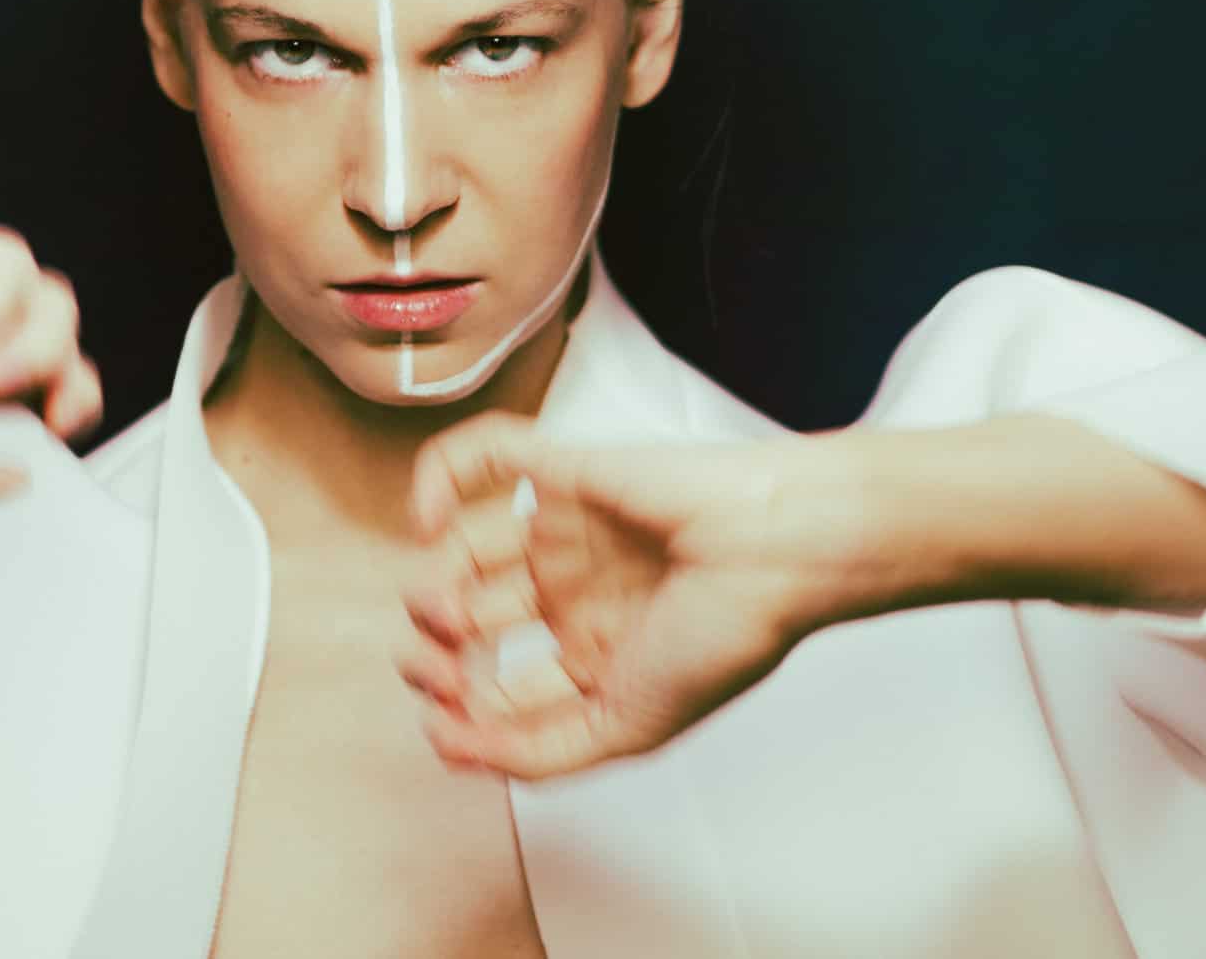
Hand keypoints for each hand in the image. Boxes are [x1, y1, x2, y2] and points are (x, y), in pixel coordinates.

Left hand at [398, 414, 867, 779]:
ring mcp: (564, 529)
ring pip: (460, 547)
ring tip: (447, 611)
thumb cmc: (726, 633)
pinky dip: (437, 477)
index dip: (459, 709)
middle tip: (438, 667)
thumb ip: (540, 752)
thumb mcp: (628, 726)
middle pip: (468, 619)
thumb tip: (456, 747)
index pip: (498, 684)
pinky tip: (429, 521)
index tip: (447, 724)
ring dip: (429, 585)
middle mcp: (573, 591)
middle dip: (434, 651)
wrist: (776, 553)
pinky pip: (484, 453)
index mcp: (594, 653)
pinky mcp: (563, 469)